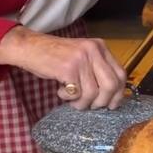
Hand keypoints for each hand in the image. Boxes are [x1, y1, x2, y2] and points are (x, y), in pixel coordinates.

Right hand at [0, 26, 125, 110]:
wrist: (30, 47)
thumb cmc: (56, 56)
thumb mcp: (83, 56)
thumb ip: (97, 69)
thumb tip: (112, 96)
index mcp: (100, 47)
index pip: (121, 73)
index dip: (119, 93)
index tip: (111, 104)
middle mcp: (94, 50)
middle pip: (112, 85)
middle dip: (103, 102)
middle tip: (92, 106)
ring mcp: (81, 59)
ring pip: (93, 93)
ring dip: (82, 103)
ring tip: (72, 99)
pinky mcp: (68, 69)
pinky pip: (77, 94)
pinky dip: (69, 99)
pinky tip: (61, 92)